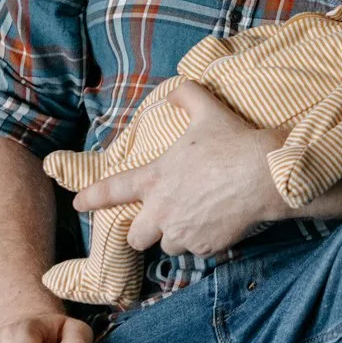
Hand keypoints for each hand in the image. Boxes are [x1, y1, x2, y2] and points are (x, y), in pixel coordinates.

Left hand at [72, 80, 287, 256]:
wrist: (263, 174)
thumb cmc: (233, 142)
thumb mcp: (207, 110)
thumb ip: (187, 96)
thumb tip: (175, 91)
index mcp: (155, 178)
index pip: (113, 190)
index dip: (92, 197)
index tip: (78, 204)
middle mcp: (162, 210)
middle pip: (136, 237)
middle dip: (145, 232)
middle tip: (161, 220)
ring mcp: (183, 232)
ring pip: (169, 246)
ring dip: (177, 237)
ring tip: (198, 219)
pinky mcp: (204, 247)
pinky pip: (198, 251)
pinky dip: (204, 242)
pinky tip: (219, 224)